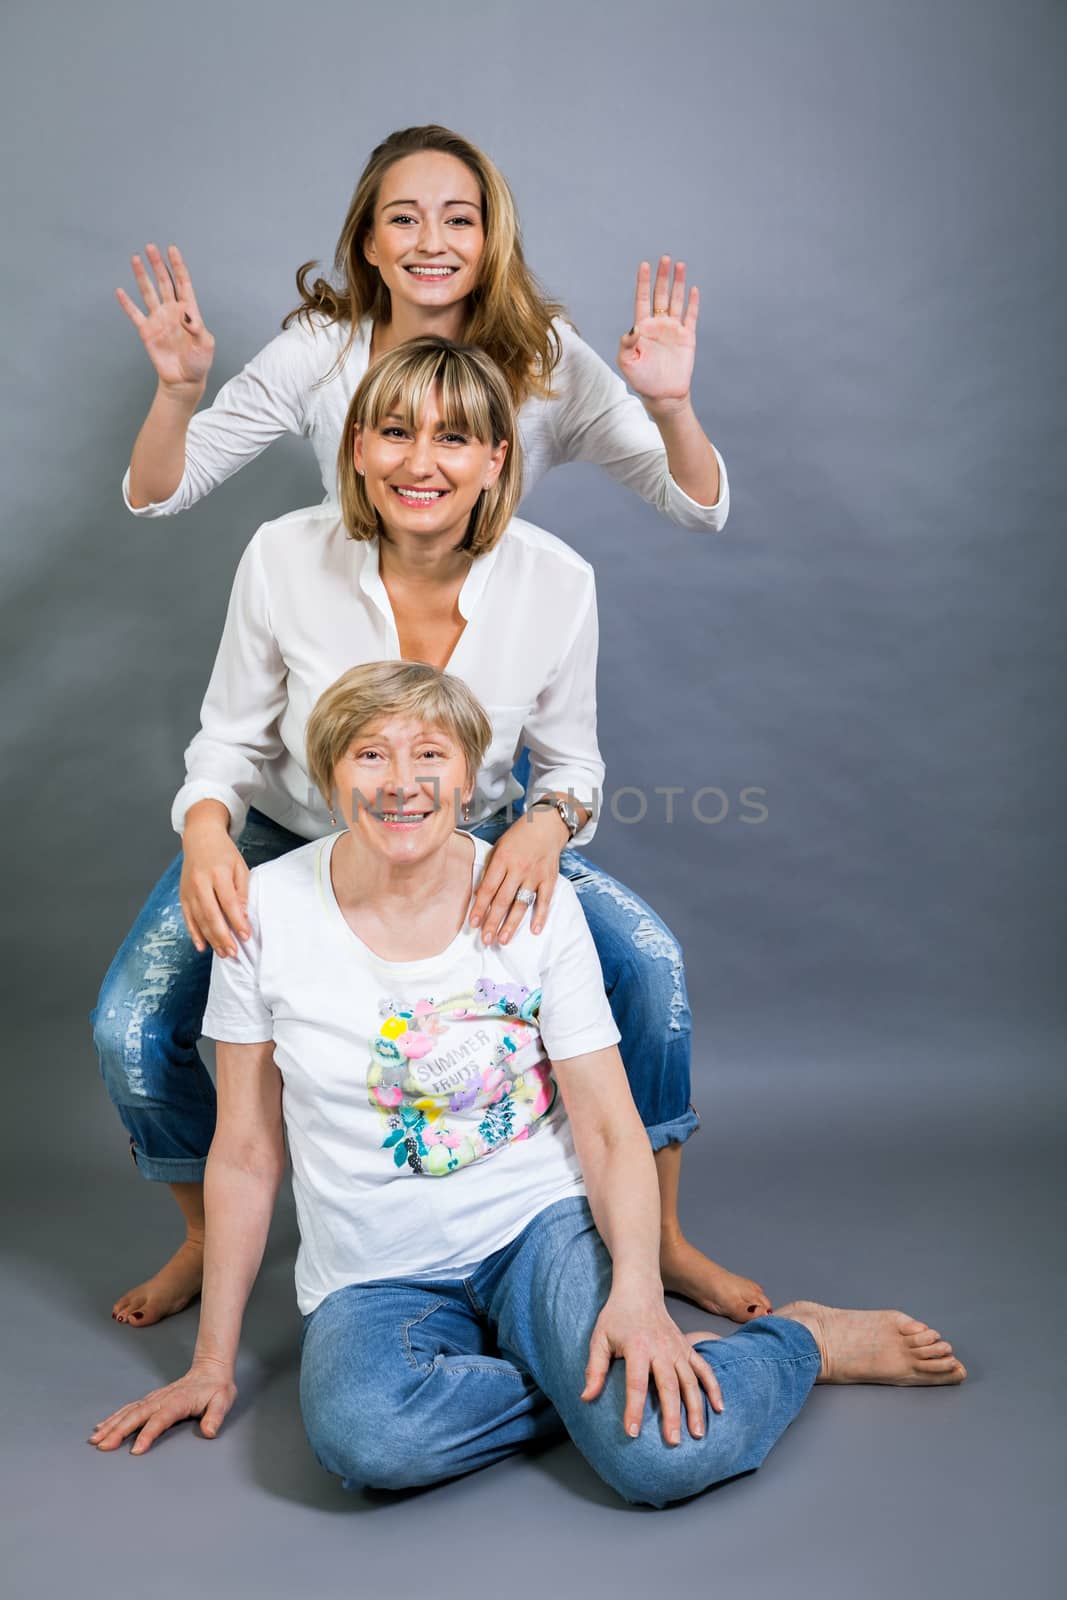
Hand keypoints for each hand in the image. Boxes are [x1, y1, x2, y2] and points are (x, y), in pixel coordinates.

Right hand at [89, 1359, 236, 1455]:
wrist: (211, 1369)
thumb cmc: (217, 1388)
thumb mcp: (224, 1400)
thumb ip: (216, 1416)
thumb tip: (209, 1432)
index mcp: (179, 1401)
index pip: (161, 1419)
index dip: (148, 1434)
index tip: (135, 1450)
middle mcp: (162, 1399)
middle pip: (138, 1415)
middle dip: (119, 1431)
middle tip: (103, 1446)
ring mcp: (154, 1398)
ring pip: (129, 1411)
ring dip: (112, 1424)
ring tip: (95, 1439)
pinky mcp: (151, 1399)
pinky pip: (129, 1408)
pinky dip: (114, 1417)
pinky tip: (102, 1426)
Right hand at [116, 243, 214, 393]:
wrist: (184, 380)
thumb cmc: (199, 363)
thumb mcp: (205, 345)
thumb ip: (198, 330)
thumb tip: (188, 318)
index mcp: (189, 311)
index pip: (183, 282)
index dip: (177, 266)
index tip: (172, 250)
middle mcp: (172, 311)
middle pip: (164, 282)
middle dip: (157, 264)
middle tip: (150, 247)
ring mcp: (158, 319)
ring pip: (148, 292)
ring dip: (142, 276)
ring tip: (135, 259)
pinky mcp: (147, 331)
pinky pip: (135, 314)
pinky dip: (127, 303)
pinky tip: (120, 291)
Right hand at [180, 803, 249, 957]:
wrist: (200, 837)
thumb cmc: (223, 853)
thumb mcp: (239, 867)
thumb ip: (241, 891)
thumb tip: (243, 916)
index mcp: (218, 873)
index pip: (228, 903)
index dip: (237, 922)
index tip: (246, 936)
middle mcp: (200, 882)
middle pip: (212, 915)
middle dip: (223, 936)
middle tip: (233, 953)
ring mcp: (189, 890)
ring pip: (199, 920)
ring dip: (211, 939)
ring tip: (223, 953)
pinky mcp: (182, 895)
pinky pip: (188, 918)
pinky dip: (194, 933)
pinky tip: (202, 946)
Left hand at [468, 807, 566, 944]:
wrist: (546, 825)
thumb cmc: (518, 837)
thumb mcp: (498, 848)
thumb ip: (489, 870)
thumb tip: (477, 894)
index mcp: (502, 859)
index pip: (488, 888)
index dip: (480, 908)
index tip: (473, 924)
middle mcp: (519, 868)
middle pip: (503, 900)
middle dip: (493, 922)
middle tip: (485, 940)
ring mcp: (535, 875)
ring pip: (522, 904)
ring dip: (512, 924)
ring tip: (503, 940)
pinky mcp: (549, 879)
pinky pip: (544, 901)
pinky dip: (540, 916)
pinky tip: (534, 931)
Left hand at [581, 1284, 723, 1444]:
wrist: (639, 1290)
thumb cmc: (616, 1317)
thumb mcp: (599, 1339)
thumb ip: (594, 1369)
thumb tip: (586, 1397)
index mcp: (637, 1348)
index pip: (636, 1384)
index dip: (634, 1409)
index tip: (632, 1433)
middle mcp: (661, 1349)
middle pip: (668, 1386)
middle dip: (672, 1415)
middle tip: (672, 1441)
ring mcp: (677, 1349)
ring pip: (690, 1381)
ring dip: (696, 1408)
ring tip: (697, 1434)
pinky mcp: (687, 1348)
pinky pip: (704, 1369)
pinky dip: (714, 1387)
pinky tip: (719, 1408)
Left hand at [617, 256, 697, 413]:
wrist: (663, 395)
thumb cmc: (642, 380)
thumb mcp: (627, 363)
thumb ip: (627, 344)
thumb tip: (633, 328)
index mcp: (642, 327)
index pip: (642, 299)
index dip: (643, 282)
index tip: (644, 265)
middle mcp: (658, 325)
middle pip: (660, 295)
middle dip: (662, 277)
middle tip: (665, 258)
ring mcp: (673, 330)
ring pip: (676, 301)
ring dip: (678, 283)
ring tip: (680, 265)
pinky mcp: (687, 337)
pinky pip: (691, 316)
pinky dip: (693, 303)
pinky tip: (693, 289)